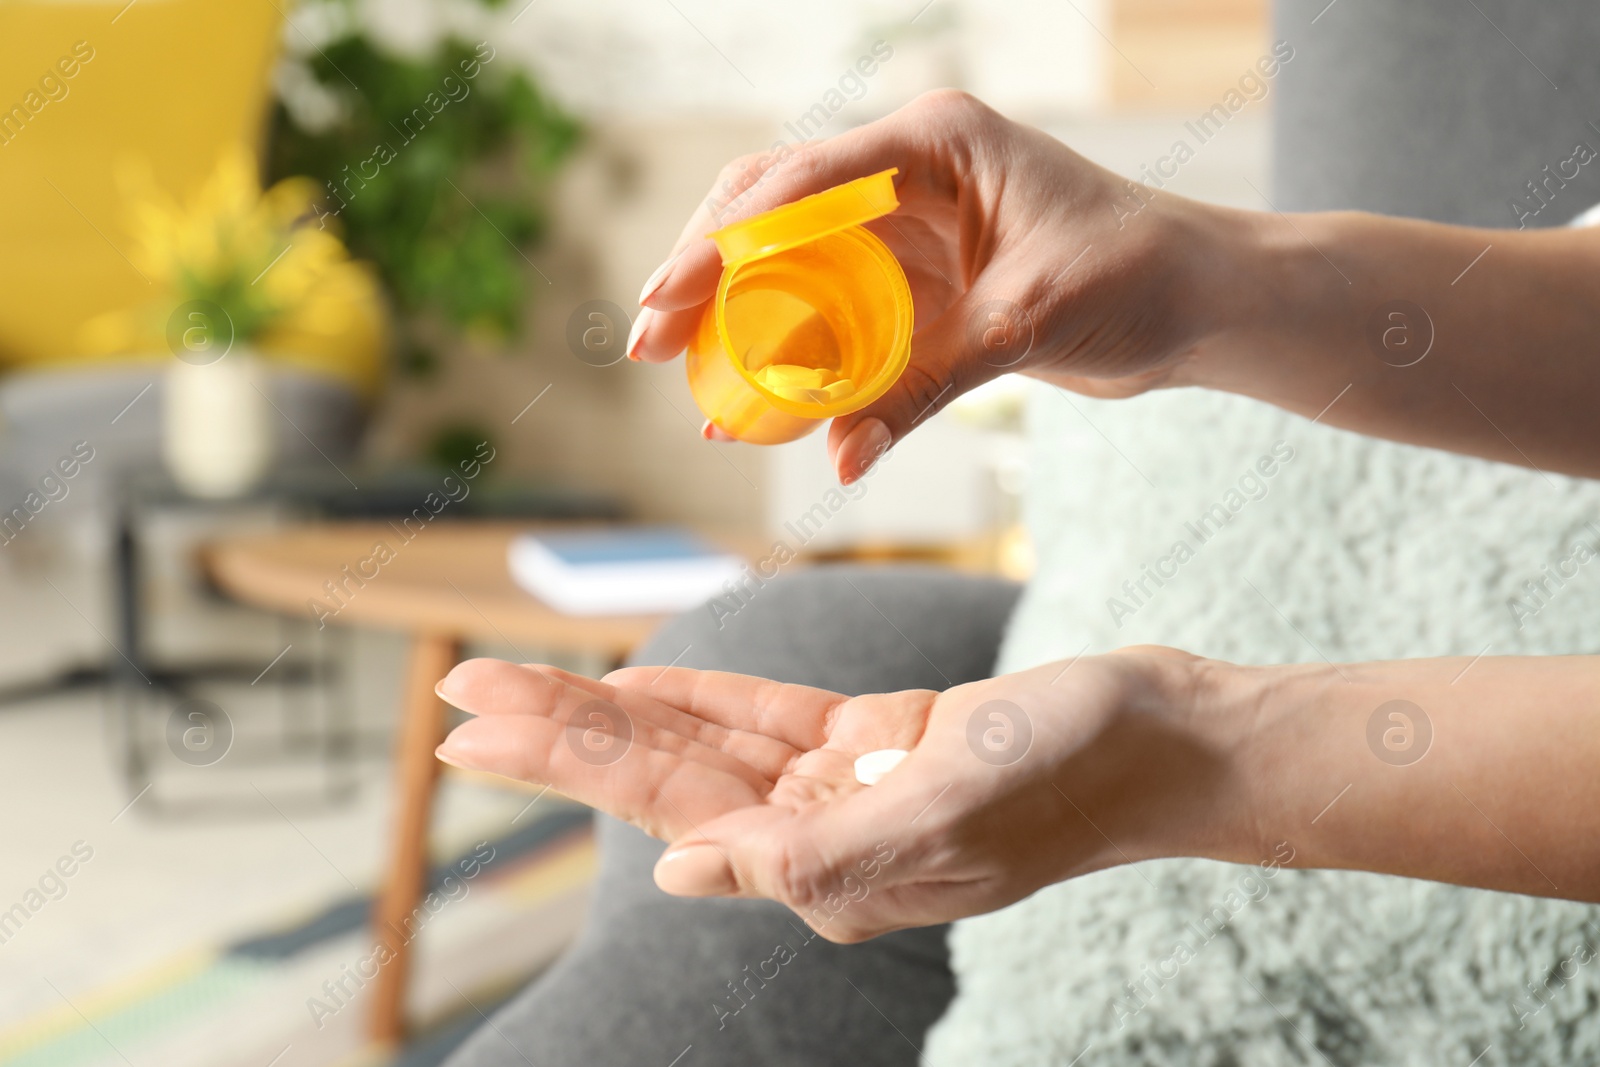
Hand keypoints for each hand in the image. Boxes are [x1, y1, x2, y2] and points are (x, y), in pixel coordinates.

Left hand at [432, 648, 1247, 940]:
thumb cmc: (1077, 772)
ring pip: (703, 743)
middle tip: (456, 693)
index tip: (471, 724)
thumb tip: (683, 875)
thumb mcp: (948, 811)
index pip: (664, 807)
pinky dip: (705, 695)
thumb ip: (816, 853)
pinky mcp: (881, 740)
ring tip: (518, 681)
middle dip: (557, 732)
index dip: (563, 758)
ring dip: (611, 709)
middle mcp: (823, 836)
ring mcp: (850, 787)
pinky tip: (640, 680)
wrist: (1171, 738)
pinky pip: (769, 718)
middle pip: (661, 777)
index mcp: (828, 869)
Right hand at [629, 89, 1236, 481]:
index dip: (721, 242)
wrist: (1197, 303)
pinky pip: (833, 312)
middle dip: (703, 273)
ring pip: (792, 261)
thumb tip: (839, 459)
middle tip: (645, 340)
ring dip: (735, 316)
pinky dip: (792, 353)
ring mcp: (908, 227)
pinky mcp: (917, 280)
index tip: (667, 298)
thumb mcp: (1026, 325)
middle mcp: (909, 174)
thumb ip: (928, 387)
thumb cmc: (1137, 278)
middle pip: (772, 210)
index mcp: (934, 144)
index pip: (800, 183)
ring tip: (681, 378)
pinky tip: (752, 404)